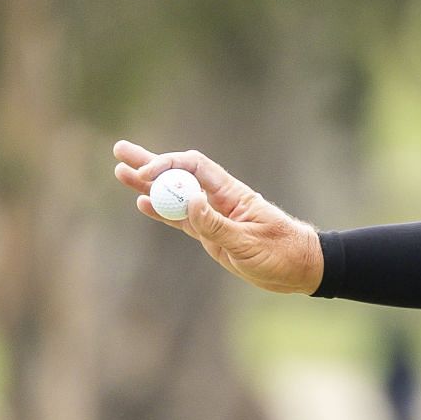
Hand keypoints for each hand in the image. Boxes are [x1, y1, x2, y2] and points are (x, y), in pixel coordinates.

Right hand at [112, 140, 323, 294]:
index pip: (195, 167)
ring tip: (120, 171)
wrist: (300, 268)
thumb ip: (217, 225)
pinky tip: (142, 203)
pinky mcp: (212, 234)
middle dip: (150, 163)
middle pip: (179, 174)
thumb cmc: (283, 252)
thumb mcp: (250, 243)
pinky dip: (162, 211)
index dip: (168, 166)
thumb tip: (190, 201)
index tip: (146, 175)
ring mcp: (214, 216)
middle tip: (119, 150)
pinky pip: (181, 219)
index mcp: (232, 194)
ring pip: (175, 196)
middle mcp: (219, 199)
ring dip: (148, 185)